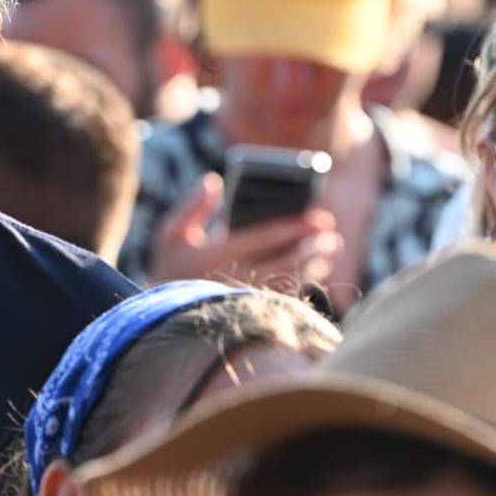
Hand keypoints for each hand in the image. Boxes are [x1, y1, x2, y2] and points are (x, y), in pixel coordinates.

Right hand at [147, 174, 342, 293]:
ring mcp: (244, 299)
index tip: (319, 218)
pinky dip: (303, 281)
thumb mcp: (170, 234)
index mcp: (214, 254)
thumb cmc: (169, 268)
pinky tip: (315, 267)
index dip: (294, 226)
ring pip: (289, 280)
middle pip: (285, 260)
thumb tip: (214, 181)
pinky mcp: (251, 312)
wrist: (164, 314)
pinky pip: (284, 296)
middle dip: (312, 246)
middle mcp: (233, 279)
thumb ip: (192, 206)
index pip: (263, 237)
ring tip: (329, 248)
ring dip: (314, 264)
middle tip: (331, 233)